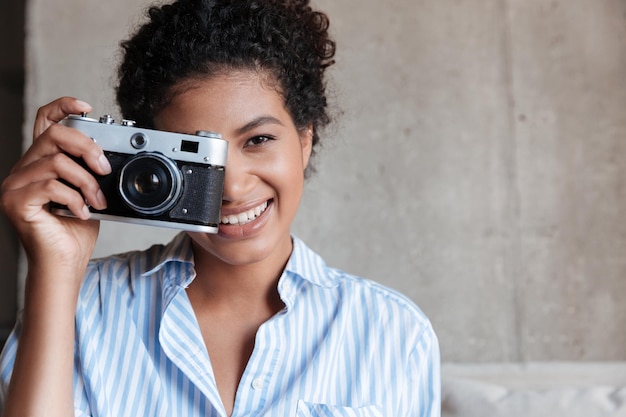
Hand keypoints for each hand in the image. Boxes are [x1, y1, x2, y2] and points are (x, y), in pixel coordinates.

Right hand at [0, 97, 111, 274]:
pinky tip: (81, 212)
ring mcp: (14, 185)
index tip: (86, 106)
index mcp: (39, 163)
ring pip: (56, 162)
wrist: (64, 263)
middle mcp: (22, 170)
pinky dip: (74, 198)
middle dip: (88, 148)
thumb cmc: (75, 230)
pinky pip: (50, 186)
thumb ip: (88, 170)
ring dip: (86, 182)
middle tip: (104, 169)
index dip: (63, 106)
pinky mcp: (14, 202)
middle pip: (54, 135)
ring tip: (96, 201)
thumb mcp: (89, 192)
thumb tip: (106, 154)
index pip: (44, 122)